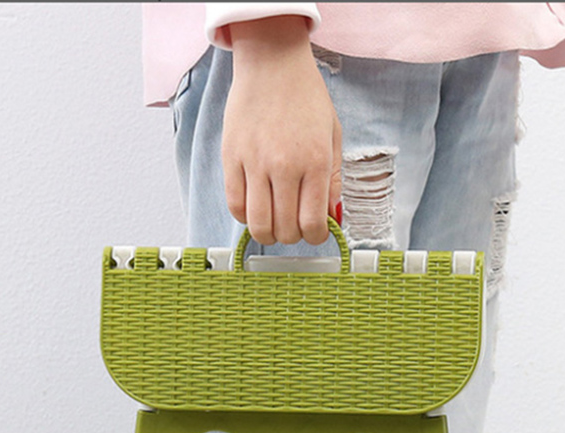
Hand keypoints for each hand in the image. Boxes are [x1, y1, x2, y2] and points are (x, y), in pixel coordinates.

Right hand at [222, 15, 341, 245]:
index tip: (315, 232)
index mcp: (315, 161)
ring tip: (273, 223)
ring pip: (258, 224)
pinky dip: (246, 216)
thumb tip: (331, 217)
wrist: (272, 63)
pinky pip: (235, 205)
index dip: (316, 237)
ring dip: (268, 233)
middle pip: (285, 229)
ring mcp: (255, 163)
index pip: (313, 223)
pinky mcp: (232, 158)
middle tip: (294, 226)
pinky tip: (255, 208)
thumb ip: (333, 180)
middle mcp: (285, 165)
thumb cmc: (305, 97)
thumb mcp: (333, 136)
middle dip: (292, 237)